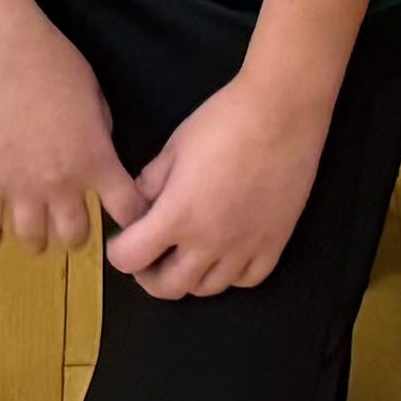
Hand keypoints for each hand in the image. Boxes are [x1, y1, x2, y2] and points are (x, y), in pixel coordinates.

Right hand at [0, 11, 143, 256]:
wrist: (1, 51)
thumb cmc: (54, 62)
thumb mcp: (95, 94)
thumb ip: (100, 132)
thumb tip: (98, 150)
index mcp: (95, 160)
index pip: (126, 210)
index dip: (133, 219)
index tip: (129, 220)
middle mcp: (61, 184)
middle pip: (76, 235)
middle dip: (78, 235)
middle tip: (73, 226)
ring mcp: (20, 187)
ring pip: (33, 238)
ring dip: (38, 238)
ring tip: (36, 235)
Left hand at [104, 60, 334, 298]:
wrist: (281, 112)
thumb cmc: (223, 121)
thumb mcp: (174, 147)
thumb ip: (150, 183)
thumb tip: (139, 207)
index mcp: (177, 216)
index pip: (130, 258)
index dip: (118, 252)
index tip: (122, 238)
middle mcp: (208, 243)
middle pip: (168, 287)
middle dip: (148, 275)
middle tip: (150, 255)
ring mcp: (244, 249)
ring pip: (207, 289)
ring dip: (189, 277)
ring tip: (187, 253)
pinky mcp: (274, 244)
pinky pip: (247, 280)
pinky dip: (230, 274)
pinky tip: (226, 253)